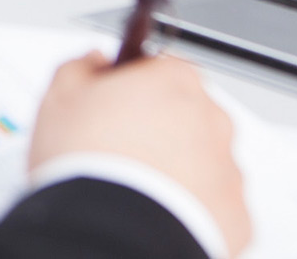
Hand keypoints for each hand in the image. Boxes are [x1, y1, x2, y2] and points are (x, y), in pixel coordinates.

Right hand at [30, 52, 249, 258]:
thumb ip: (80, 67)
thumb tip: (93, 62)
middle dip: (160, 128)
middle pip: (188, 114)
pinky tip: (157, 214)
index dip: (135, 84)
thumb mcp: (59, 98)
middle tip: (120, 151)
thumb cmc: (90, 166)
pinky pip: (215, 205)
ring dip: (179, 169)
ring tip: (136, 190)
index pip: (162, 67)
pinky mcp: (236, 216)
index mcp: (174, 80)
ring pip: (204, 161)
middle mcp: (212, 120)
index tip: (116, 102)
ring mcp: (228, 169)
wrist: (113, 235)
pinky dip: (193, 209)